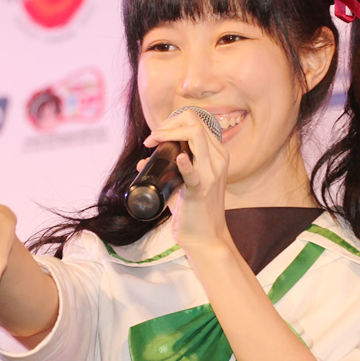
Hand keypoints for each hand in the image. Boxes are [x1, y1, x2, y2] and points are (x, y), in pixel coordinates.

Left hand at [142, 111, 231, 252]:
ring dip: (169, 133)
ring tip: (153, 142)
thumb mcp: (183, 185)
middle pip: (195, 121)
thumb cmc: (195, 211)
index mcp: (217, 154)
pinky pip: (193, 173)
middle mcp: (218, 159)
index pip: (197, 121)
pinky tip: (180, 159)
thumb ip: (167, 172)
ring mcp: (211, 174)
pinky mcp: (200, 191)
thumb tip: (141, 163)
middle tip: (152, 138)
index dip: (173, 121)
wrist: (206, 238)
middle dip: (168, 124)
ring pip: (195, 134)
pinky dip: (185, 164)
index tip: (157, 135)